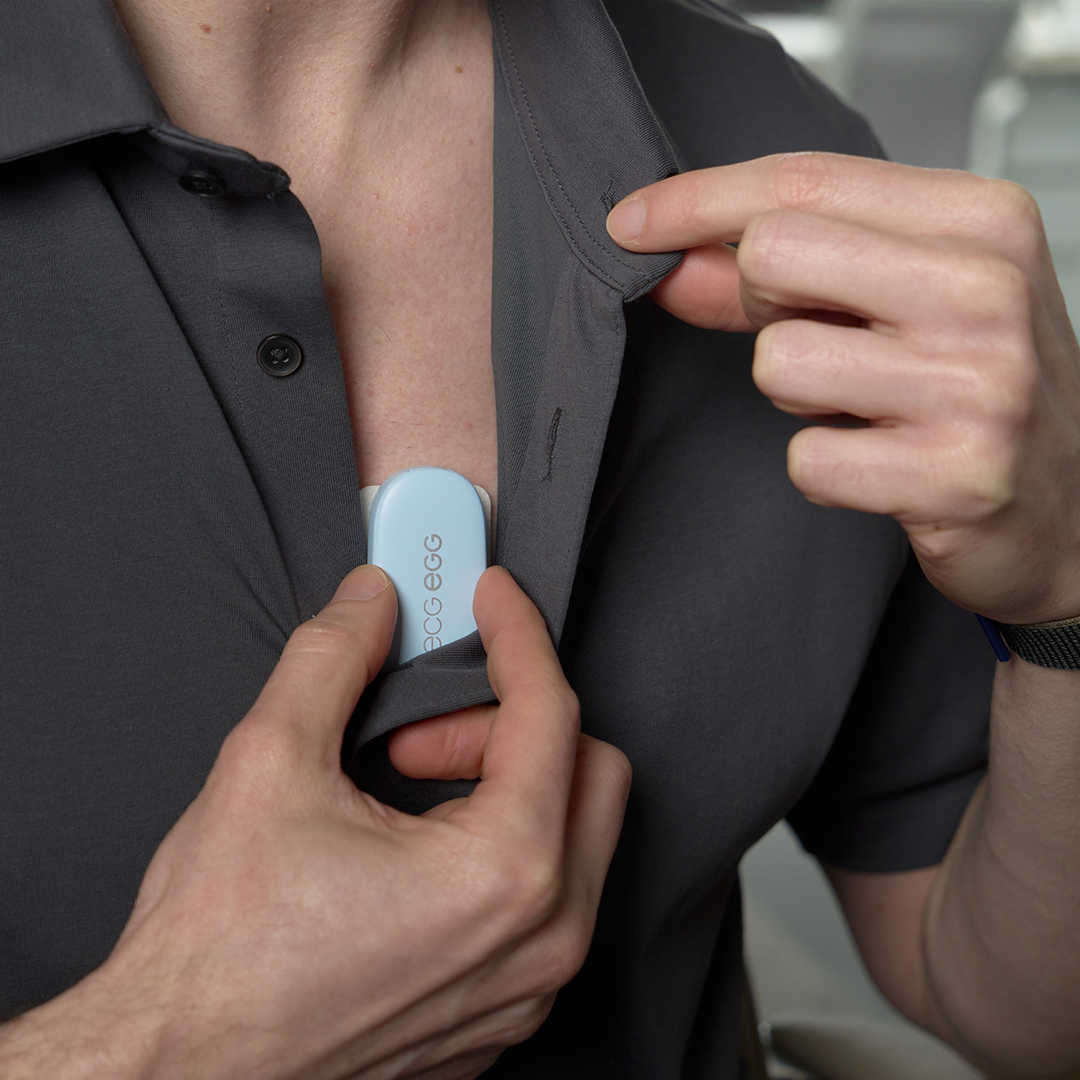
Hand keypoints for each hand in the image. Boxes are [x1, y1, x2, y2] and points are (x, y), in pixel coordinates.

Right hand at [2, 564, 629, 1079]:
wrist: (171, 1072)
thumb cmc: (216, 952)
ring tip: (406, 783)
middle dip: (512, 724)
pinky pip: (546, 899)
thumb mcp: (269, 763)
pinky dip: (501, 846)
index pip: (551, 711)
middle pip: (590, 772)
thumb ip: (334, 657)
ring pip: (576, 836)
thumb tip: (372, 601)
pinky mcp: (500, 1011)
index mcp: (502, 874)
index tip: (492, 599)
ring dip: (505, 784)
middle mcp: (539, 941)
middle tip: (421, 724)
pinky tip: (418, 843)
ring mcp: (526, 988)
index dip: (517, 633)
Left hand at [606, 153, 1079, 622]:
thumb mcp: (895, 303)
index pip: (803, 182)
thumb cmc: (978, 390)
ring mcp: (976, 383)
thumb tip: (670, 258)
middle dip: (763, 302)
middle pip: (776, 253)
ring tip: (866, 408)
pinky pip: (806, 460)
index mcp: (979, 221)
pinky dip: (825, 469)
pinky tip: (881, 466)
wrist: (1074, 513)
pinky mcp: (954, 474)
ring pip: (779, 361)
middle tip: (820, 335)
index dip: (698, 202)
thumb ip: (782, 275)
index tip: (633, 224)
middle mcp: (985, 289)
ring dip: (798, 396)